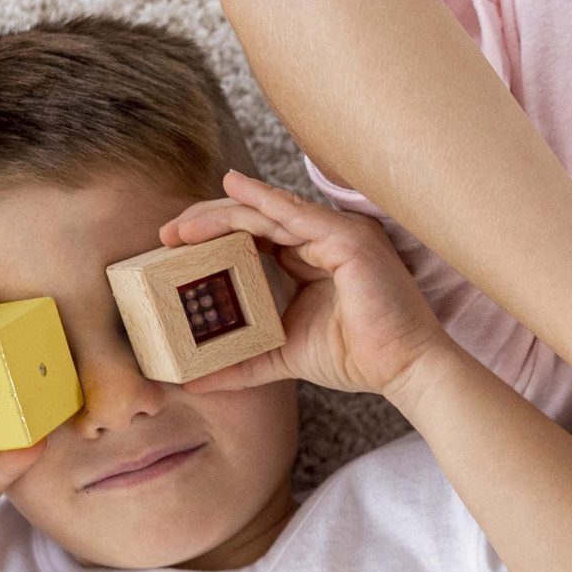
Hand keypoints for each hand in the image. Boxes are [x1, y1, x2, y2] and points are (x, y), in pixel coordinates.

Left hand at [160, 173, 455, 400]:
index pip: (256, 236)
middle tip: (167, 233)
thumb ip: (243, 363)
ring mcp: (339, 234)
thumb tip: (196, 380)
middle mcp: (327, 238)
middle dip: (208, 222)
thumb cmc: (359, 357)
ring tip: (182, 226)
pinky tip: (231, 191)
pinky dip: (261, 200)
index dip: (215, 237)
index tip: (173, 248)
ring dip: (221, 215)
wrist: (405, 369)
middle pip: (256, 218)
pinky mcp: (348, 239)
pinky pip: (295, 214)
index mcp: (315, 258)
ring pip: (268, 213)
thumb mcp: (285, 355)